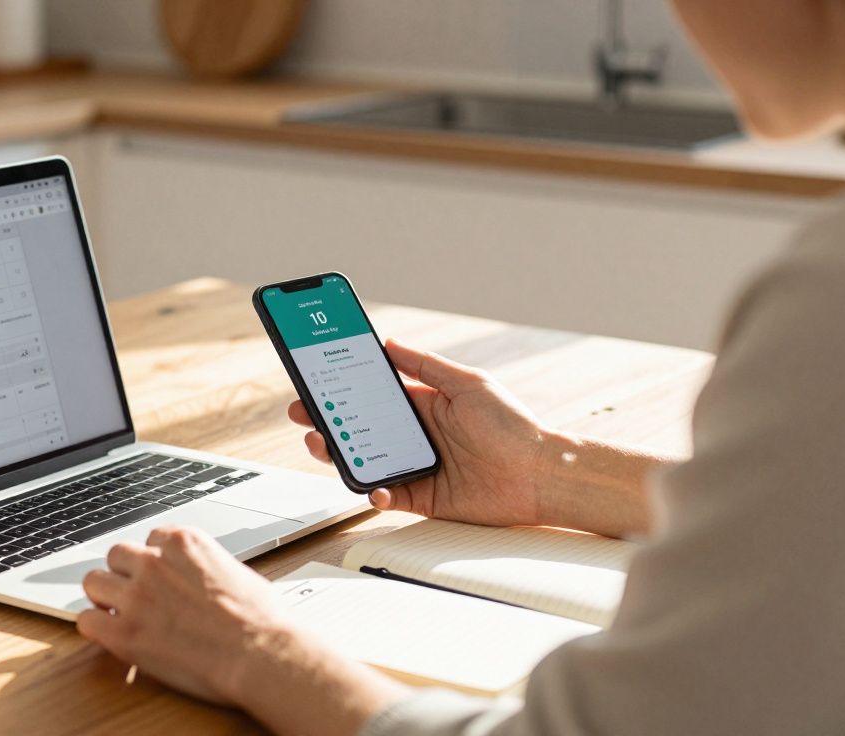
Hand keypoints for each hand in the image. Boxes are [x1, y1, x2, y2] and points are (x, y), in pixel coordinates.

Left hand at [78, 527, 405, 734]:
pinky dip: (96, 627)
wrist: (260, 653)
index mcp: (184, 542)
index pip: (150, 539)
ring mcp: (137, 596)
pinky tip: (111, 634)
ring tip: (119, 613)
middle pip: (116, 555)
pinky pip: (87, 621)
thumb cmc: (260, 618)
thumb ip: (203, 567)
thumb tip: (197, 577)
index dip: (154, 561)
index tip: (159, 577)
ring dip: (105, 595)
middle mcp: (155, 562)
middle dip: (125, 574)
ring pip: (93, 581)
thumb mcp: (235, 570)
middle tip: (136, 594)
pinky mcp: (125, 633)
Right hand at [289, 339, 551, 527]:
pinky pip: (389, 495)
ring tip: (321, 445)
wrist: (541, 475)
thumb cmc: (513, 426)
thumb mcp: (467, 384)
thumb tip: (388, 343)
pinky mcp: (425, 498)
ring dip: (340, 454)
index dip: (343, 390)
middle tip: (303, 414)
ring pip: (366, 462)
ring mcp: (418, 468)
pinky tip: (373, 486)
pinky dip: (375, 492)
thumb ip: (425, 365)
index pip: (373, 395)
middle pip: (361, 428)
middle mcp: (417, 436)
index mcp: (424, 406)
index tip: (316, 381)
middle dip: (328, 421)